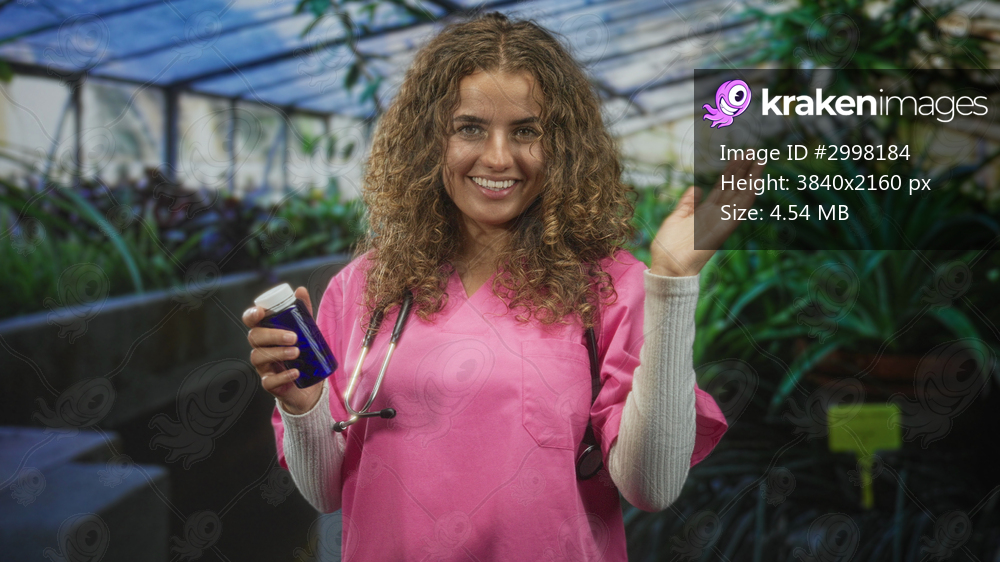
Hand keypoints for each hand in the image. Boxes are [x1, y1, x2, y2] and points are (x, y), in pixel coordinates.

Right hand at [243, 286, 322, 414]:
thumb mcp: (306, 331)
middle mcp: (260, 348)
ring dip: (278, 353)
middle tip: (293, 337)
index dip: (251, 315)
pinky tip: (295, 372)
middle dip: (272, 335)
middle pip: (254, 337)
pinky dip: (282, 376)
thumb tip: (300, 290)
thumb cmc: (303, 353)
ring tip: (297, 352)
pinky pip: (268, 381)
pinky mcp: (270, 384)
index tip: (261, 313)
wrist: (310, 384)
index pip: (251, 321)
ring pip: (258, 357)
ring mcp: (263, 366)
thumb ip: (303, 312)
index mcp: (266, 332)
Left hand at [649, 157, 765, 276]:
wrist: (668, 267)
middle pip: (734, 187)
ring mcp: (721, 221)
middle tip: (753, 151)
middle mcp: (717, 215)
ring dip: (751, 178)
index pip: (723, 187)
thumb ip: (687, 203)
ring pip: (741, 195)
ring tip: (760, 160)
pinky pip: (739, 210)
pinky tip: (755, 182)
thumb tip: (696, 188)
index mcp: (706, 212)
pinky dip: (748, 196)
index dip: (731, 171)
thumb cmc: (669, 248)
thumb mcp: (676, 218)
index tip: (738, 156)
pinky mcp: (723, 229)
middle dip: (744, 169)